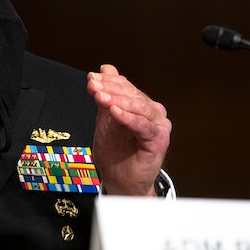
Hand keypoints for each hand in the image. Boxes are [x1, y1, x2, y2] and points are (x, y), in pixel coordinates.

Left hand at [87, 64, 170, 195]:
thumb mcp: (106, 119)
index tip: (90, 78)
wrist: (120, 181)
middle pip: (133, 94)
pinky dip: (128, 117)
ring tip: (99, 96)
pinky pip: (143, 126)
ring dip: (117, 100)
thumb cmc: (115, 152)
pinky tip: (114, 111)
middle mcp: (154, 113)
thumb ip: (107, 95)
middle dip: (110, 88)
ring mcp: (159, 126)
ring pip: (139, 107)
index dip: (108, 81)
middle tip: (93, 85)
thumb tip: (105, 68)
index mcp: (142, 106)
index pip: (126, 87)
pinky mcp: (159, 141)